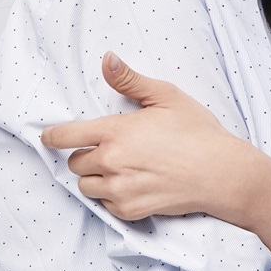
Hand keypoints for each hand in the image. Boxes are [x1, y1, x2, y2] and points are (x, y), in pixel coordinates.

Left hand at [41, 52, 252, 220]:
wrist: (221, 173)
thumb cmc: (197, 131)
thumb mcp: (166, 96)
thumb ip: (129, 80)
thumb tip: (106, 59)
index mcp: (116, 132)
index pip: (66, 137)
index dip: (53, 137)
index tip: (49, 137)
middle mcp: (112, 163)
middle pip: (75, 163)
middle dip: (85, 155)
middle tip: (108, 149)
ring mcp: (119, 191)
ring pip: (86, 187)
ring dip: (95, 178)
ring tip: (118, 168)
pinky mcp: (130, 211)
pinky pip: (105, 205)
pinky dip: (112, 196)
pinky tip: (133, 184)